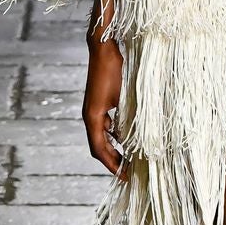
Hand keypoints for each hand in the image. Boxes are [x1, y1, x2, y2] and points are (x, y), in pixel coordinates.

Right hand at [83, 36, 127, 178]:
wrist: (104, 48)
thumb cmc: (114, 70)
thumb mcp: (124, 98)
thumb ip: (128, 120)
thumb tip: (135, 140)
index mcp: (93, 117)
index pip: (99, 149)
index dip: (112, 165)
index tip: (124, 176)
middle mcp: (90, 116)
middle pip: (98, 146)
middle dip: (112, 160)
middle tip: (128, 172)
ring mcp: (93, 109)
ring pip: (101, 136)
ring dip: (113, 148)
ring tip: (128, 158)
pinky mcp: (98, 103)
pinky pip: (105, 125)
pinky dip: (114, 135)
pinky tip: (126, 137)